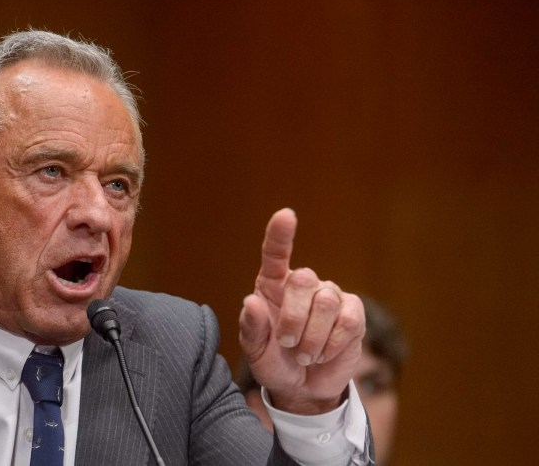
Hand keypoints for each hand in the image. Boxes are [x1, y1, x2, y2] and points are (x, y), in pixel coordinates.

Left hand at [238, 209, 364, 414]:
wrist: (303, 389)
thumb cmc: (275, 363)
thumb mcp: (256, 353)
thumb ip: (252, 329)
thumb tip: (251, 302)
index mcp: (272, 286)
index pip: (275, 254)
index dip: (280, 234)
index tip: (286, 215)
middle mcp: (303, 284)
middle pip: (304, 281)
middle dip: (294, 319)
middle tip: (289, 345)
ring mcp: (330, 295)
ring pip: (327, 302)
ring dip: (313, 337)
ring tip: (305, 356)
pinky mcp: (353, 313)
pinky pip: (348, 321)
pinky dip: (333, 344)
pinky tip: (323, 354)